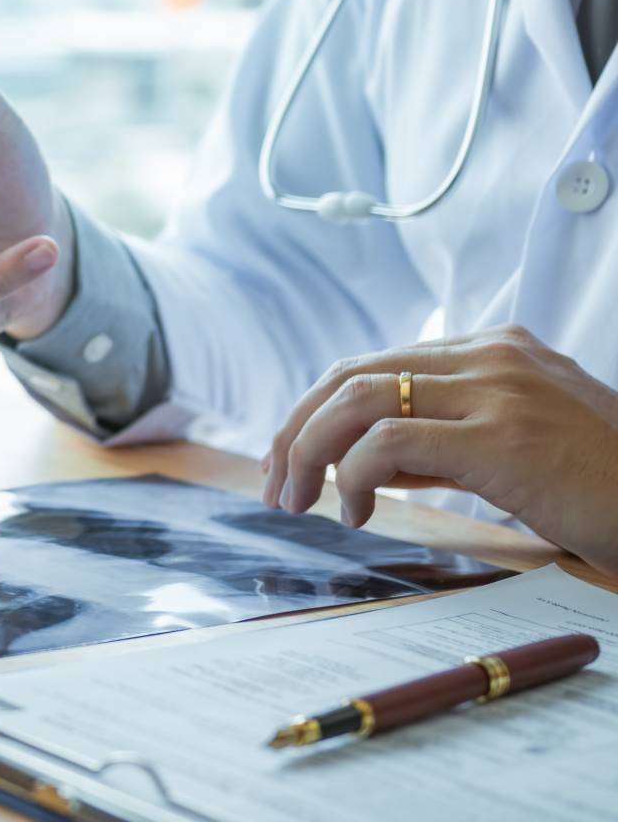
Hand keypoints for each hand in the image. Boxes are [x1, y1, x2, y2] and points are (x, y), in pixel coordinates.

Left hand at [262, 324, 617, 575]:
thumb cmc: (599, 488)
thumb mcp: (511, 450)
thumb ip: (442, 445)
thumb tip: (367, 463)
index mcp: (493, 349)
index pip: (374, 364)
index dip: (316, 410)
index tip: (290, 457)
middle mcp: (490, 355)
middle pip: (350, 376)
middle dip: (295, 429)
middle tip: (276, 483)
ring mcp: (495, 391)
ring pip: (357, 401)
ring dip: (309, 452)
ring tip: (300, 500)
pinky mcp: (499, 437)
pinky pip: (389, 443)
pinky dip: (355, 477)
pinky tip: (358, 512)